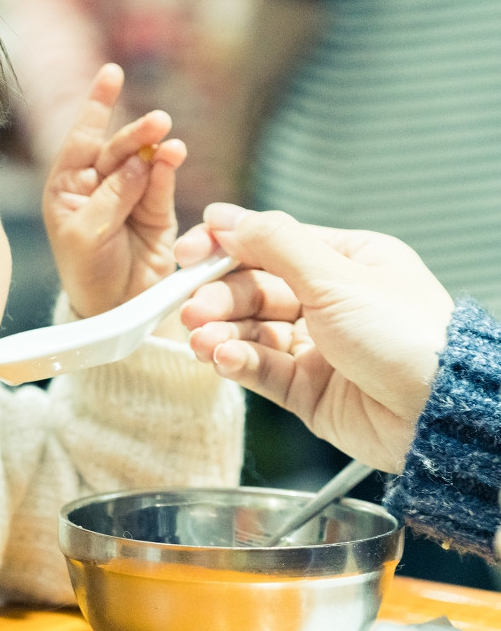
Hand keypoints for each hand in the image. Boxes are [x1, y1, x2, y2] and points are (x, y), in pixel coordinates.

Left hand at [44, 63, 186, 317]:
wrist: (113, 308)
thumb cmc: (86, 271)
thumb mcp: (87, 235)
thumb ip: (112, 197)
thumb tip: (140, 161)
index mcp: (67, 186)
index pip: (81, 138)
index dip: (97, 106)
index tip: (112, 74)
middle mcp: (98, 185)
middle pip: (117, 147)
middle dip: (136, 133)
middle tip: (158, 122)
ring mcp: (129, 194)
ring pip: (144, 161)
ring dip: (156, 148)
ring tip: (169, 142)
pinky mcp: (157, 210)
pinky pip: (162, 183)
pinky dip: (168, 169)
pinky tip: (173, 156)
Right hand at [175, 203, 453, 471]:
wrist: (441, 414)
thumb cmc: (411, 337)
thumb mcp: (337, 277)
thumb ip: (274, 244)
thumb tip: (225, 216)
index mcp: (346, 261)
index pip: (271, 245)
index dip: (226, 248)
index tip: (189, 254)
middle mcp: (331, 301)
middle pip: (254, 289)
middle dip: (219, 298)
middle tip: (193, 309)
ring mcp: (318, 346)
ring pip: (251, 331)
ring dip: (221, 332)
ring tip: (202, 340)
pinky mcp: (307, 389)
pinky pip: (261, 368)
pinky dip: (237, 362)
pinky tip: (224, 358)